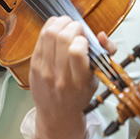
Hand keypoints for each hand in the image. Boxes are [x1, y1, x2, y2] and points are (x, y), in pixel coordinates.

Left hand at [29, 16, 115, 138]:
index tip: (85, 41)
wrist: (57, 114)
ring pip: (49, 34)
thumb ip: (105, 54)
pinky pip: (40, 38)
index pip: (76, 51)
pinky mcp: (34, 65)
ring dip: (61, 23)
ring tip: (68, 25)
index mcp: (79, 82)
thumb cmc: (79, 95)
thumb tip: (101, 35)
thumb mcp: (96, 79)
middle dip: (73, 26)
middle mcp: (60, 77)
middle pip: (62, 38)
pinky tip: (57, 28)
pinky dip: (50, 27)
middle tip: (78, 29)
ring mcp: (44, 70)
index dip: (82, 39)